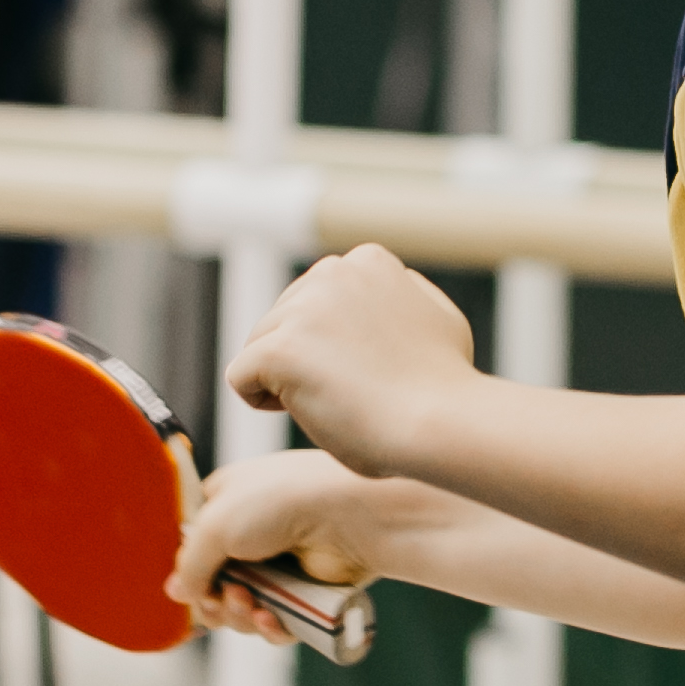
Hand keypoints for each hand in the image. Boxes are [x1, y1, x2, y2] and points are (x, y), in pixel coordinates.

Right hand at [171, 448, 380, 645]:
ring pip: (242, 611)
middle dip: (213, 600)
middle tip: (226, 597)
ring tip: (249, 603)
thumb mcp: (215, 523)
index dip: (187, 570)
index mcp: (227, 503)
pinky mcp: (305, 594)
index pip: (193, 545)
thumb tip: (176, 592)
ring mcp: (280, 565)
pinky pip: (276, 625)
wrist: (352, 515)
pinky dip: (269, 628)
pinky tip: (271, 619)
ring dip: (239, 615)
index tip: (188, 583)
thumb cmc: (284, 501)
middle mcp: (252, 534)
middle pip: (213, 586)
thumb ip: (188, 562)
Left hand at [223, 244, 481, 477]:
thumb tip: (370, 287)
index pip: (315, 302)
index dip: (332, 343)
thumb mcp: (434, 317)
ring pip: (259, 348)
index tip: (370, 369)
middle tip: (354, 392)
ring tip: (337, 403)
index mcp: (367, 260)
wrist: (442, 425)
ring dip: (284, 381)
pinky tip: (308, 411)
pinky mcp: (280, 349)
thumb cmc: (443, 387)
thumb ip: (397, 295)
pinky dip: (261, 402)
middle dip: (305, 359)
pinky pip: (240, 377)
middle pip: (282, 321)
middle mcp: (332, 272)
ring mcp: (303, 309)